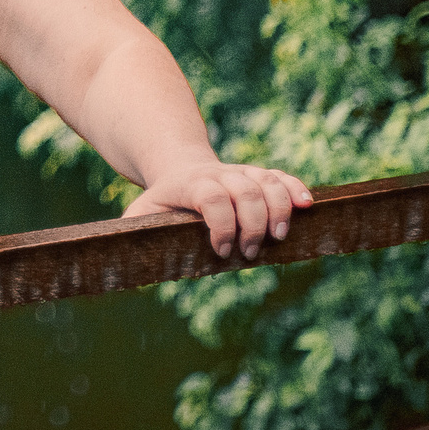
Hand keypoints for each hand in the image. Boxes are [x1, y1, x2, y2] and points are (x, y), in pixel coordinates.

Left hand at [124, 161, 313, 260]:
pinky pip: (282, 177)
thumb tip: (120, 262)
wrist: (179, 167)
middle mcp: (219, 175)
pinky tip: (308, 207)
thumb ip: (134, 232)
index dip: (221, 225)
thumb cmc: (162, 201)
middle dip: (252, 224)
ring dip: (279, 209)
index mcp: (190, 184)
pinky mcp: (259, 176)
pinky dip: (296, 189)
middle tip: (249, 253)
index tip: (221, 251)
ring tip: (278, 238)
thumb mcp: (142, 213)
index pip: (212, 198)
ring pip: (267, 182)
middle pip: (246, 191)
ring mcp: (241, 173)